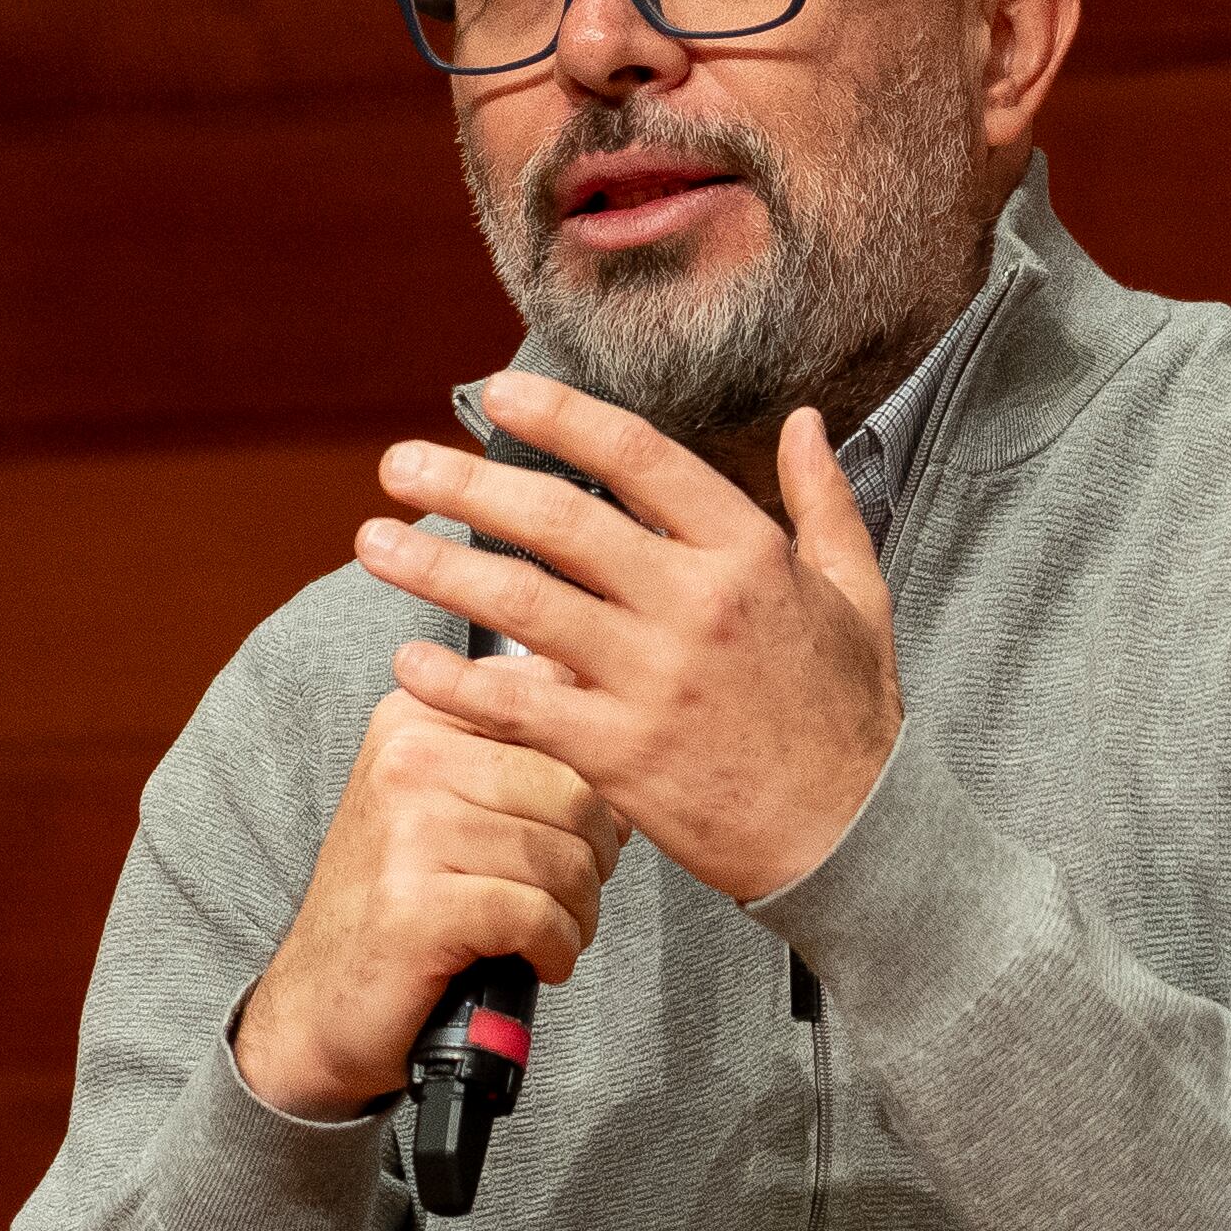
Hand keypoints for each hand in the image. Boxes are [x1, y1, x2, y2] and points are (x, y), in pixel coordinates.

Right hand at [235, 674, 630, 1120]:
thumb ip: (514, 753)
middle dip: (595, 856)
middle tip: (570, 894)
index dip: (594, 777)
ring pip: (562, 858)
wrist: (322, 1001)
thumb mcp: (446, 800)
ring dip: (578, 911)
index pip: (554, 706)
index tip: (569, 824)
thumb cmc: (401, 902)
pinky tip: (535, 960)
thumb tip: (618, 753)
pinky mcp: (417, 905)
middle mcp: (407, 758)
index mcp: (418, 716)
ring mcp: (407, 829)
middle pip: (574, 792)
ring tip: (552, 931)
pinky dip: (554, 949)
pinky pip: (536, 916)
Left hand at [351, 368, 902, 903]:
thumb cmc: (848, 717)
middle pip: (558, 522)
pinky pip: (517, 707)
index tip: (496, 392)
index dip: (560, 418)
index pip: (637, 458)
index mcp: (746, 553)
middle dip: (465, 485)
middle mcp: (694, 605)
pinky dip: (455, 684)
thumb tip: (806, 422)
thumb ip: (825, 502)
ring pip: (523, 604)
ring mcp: (653, 680)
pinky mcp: (620, 755)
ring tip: (373, 542)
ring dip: (437, 568)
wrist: (851, 838)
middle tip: (398, 464)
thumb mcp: (857, 594)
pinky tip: (407, 663)